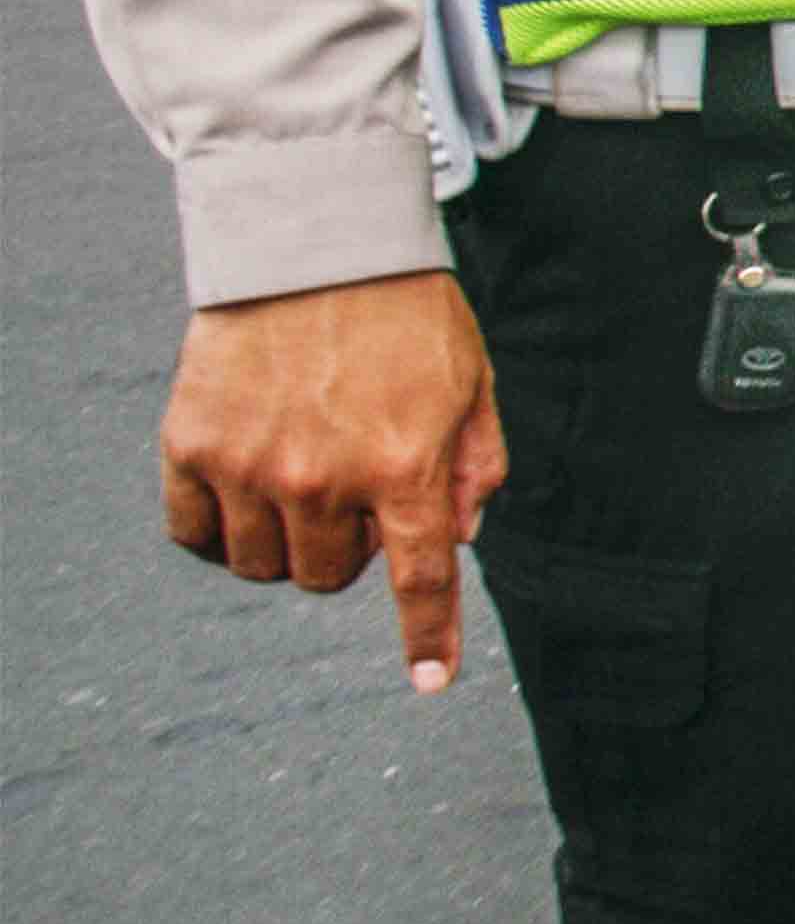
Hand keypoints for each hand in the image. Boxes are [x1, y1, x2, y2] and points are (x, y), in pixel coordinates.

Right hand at [157, 270, 511, 691]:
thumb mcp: (471, 383)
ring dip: (287, 541)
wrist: (314, 242)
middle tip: (356, 492)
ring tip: (302, 479)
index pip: (420, 577)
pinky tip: (243, 490)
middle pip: (328, 577)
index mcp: (403, 466)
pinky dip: (218, 529)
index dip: (428, 636)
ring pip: (262, 565)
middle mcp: (323, 478)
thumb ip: (475, 466)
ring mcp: (249, 465)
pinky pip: (194, 534)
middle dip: (349, 550)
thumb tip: (460, 536)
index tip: (432, 682)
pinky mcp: (190, 445)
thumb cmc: (405, 310)